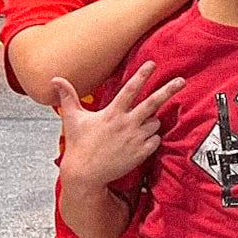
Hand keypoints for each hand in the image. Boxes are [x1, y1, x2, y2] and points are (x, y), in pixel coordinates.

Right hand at [54, 62, 184, 189]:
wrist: (85, 173)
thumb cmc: (78, 145)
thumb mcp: (72, 118)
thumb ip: (68, 97)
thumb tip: (55, 79)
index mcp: (112, 114)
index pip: (130, 90)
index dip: (142, 76)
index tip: (152, 64)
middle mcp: (127, 124)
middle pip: (153, 103)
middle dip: (168, 90)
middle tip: (182, 81)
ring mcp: (136, 138)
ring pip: (155, 122)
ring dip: (151, 122)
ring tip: (134, 129)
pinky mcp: (142, 152)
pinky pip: (156, 139)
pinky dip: (152, 138)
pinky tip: (139, 141)